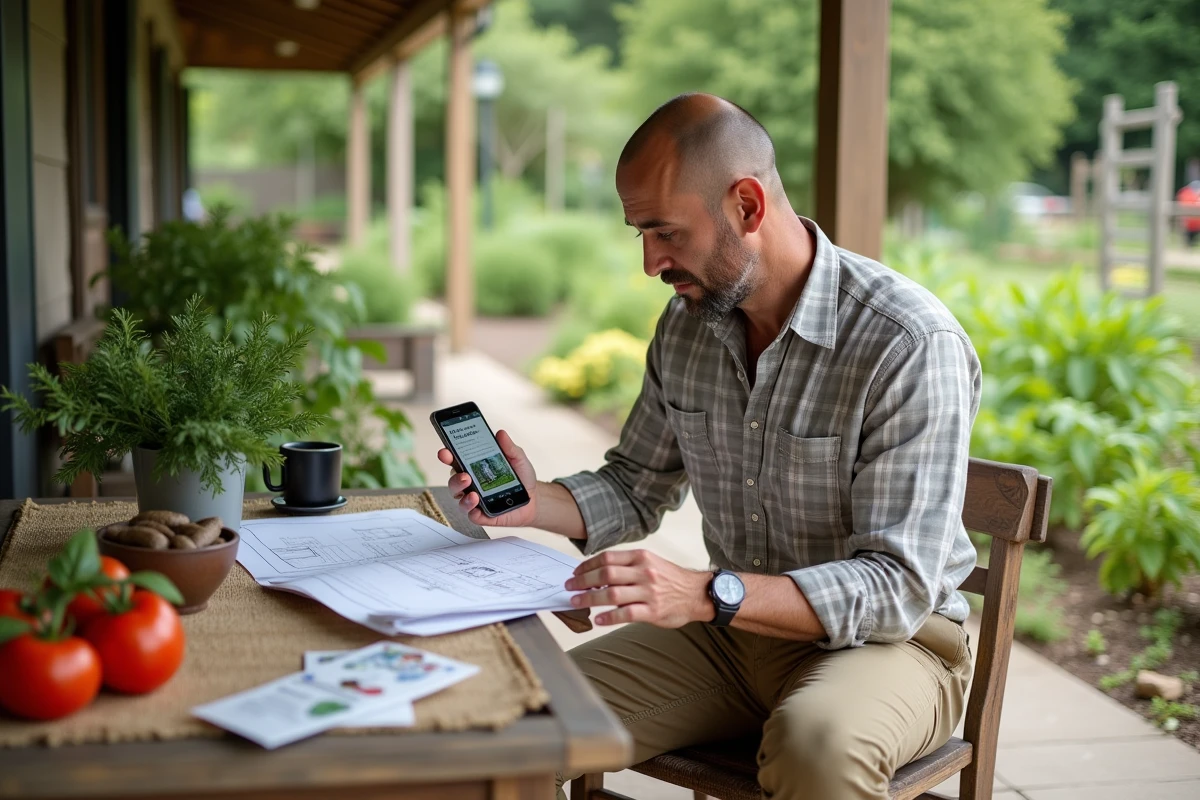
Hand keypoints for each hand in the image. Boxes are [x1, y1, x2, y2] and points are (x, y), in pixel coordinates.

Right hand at [439, 430, 538, 527]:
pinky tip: (478, 508)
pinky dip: (473, 512)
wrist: (534, 499)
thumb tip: (501, 434)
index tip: (445, 452)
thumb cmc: (521, 478)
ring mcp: (475, 500)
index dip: (447, 456)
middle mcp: (471, 483)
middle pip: (454, 481)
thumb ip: (509, 447)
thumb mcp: (518, 459)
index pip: (456, 460)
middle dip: (456, 479)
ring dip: (464, 497)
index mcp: (474, 466)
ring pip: (460, 499)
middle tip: (466, 476)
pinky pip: (472, 515)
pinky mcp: (482, 514)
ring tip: (474, 495)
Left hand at [565, 549, 710, 627]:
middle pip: (606, 574)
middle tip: (570, 587)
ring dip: (590, 598)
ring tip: (577, 602)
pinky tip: (598, 620)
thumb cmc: (670, 578)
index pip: (607, 558)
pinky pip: (626, 614)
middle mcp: (644, 572)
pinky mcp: (653, 610)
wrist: (697, 593)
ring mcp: (648, 592)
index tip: (575, 573)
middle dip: (583, 581)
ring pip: (612, 594)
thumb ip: (628, 567)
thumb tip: (598, 574)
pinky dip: (609, 617)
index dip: (587, 565)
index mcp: (641, 557)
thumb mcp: (650, 563)